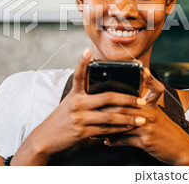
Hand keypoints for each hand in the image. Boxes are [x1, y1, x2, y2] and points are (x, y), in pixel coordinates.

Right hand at [11, 48, 147, 164]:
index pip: (79, 75)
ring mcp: (80, 118)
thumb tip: (106, 92)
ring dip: (128, 118)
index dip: (82, 62)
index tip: (87, 50)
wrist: (46, 138)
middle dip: (127, 100)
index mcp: (74, 94)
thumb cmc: (62, 119)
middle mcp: (77, 104)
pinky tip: (129, 128)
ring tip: (141, 118)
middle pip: (106, 97)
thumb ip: (84, 96)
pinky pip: (106, 130)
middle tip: (141, 101)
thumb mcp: (70, 103)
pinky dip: (119, 129)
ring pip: (109, 116)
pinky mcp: (82, 132)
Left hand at [100, 68, 188, 165]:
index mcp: (152, 105)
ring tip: (94, 127)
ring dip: (106, 127)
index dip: (150, 78)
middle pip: (125, 106)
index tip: (143, 69)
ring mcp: (148, 126)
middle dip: (106, 108)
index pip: (154, 88)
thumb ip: (143, 106)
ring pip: (122, 123)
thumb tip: (123, 101)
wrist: (180, 148)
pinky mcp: (146, 140)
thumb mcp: (158, 114)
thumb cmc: (165, 130)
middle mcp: (151, 113)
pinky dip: (114, 140)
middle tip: (92, 108)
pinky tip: (106, 140)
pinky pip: (126, 139)